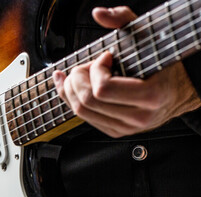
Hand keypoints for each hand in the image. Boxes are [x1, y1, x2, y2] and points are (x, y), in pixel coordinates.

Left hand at [53, 6, 200, 137]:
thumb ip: (123, 19)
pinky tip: (71, 86)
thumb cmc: (161, 64)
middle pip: (87, 101)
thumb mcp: (146, 37)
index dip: (96, 69)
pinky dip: (71, 100)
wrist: (178, 91)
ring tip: (79, 74)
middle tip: (85, 65)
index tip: (105, 57)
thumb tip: (99, 13)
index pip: (103, 89)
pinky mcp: (116, 131)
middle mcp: (137, 117)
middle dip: (77, 78)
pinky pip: (84, 118)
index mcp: (149, 96)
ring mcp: (125, 127)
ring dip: (70, 89)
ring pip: (81, 111)